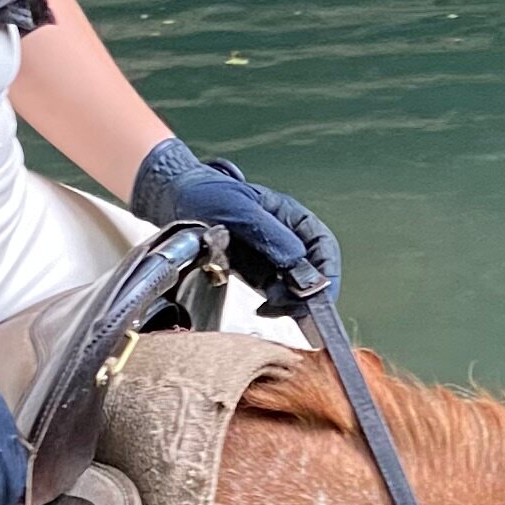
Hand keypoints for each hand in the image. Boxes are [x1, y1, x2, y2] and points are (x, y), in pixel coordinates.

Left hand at [130, 136, 339, 307]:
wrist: (176, 200)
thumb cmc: (208, 195)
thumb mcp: (239, 210)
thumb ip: (269, 234)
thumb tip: (297, 261)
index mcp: (292, 217)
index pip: (323, 246)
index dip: (328, 272)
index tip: (321, 294)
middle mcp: (288, 239)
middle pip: (313, 272)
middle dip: (306, 294)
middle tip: (286, 305)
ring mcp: (273, 258)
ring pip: (296, 287)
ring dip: (288, 302)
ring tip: (268, 307)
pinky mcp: (257, 273)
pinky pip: (276, 294)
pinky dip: (274, 306)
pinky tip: (263, 309)